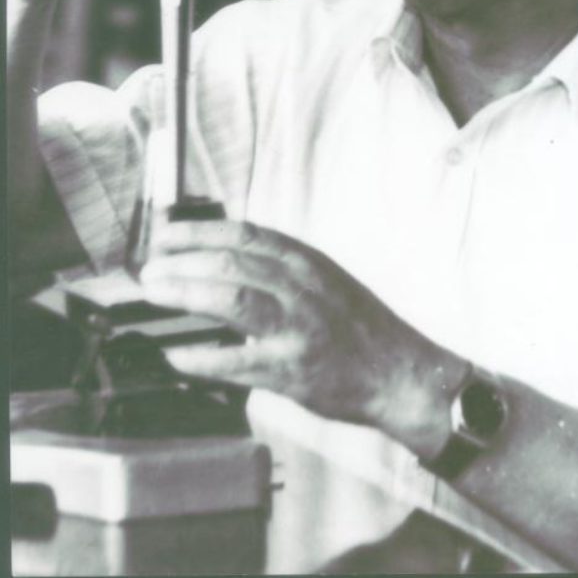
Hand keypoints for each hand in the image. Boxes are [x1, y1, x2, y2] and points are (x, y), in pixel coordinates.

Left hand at [140, 220, 466, 455]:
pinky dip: (200, 358)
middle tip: (149, 269)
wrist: (400, 372)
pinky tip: (176, 357)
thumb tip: (222, 259)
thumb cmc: (358, 326)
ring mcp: (297, 326)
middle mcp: (301, 286)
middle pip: (230, 261)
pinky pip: (235, 361)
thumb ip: (280, 268)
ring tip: (155, 293)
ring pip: (230, 298)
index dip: (198, 231)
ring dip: (184, 293)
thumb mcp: (323, 279)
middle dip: (181, 261)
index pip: (243, 234)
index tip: (165, 233)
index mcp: (305, 261)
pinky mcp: (291, 369)